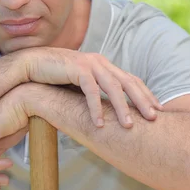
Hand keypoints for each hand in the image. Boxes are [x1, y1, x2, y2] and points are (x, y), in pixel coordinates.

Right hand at [19, 47, 161, 128]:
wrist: (31, 64)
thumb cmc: (55, 76)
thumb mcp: (80, 84)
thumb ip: (95, 91)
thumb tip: (108, 110)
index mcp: (104, 65)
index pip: (130, 80)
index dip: (145, 94)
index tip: (158, 110)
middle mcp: (100, 62)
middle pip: (128, 82)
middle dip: (143, 100)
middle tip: (154, 118)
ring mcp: (89, 64)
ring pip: (113, 87)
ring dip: (123, 107)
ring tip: (129, 126)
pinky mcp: (77, 68)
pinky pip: (91, 91)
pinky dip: (96, 107)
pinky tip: (99, 123)